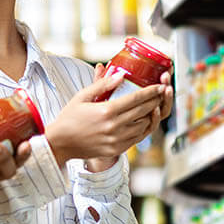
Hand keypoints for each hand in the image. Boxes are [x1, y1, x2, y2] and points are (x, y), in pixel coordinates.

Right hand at [45, 66, 173, 170]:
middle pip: (144, 111)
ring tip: (156, 105)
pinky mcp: (117, 149)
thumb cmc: (69, 117)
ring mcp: (117, 140)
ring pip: (144, 126)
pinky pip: (137, 138)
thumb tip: (121, 75)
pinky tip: (146, 120)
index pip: (136, 99)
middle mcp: (114, 126)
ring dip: (152, 114)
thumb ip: (102, 84)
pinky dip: (144, 128)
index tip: (160, 85)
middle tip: (163, 92)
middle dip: (156, 100)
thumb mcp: (82, 96)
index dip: (151, 91)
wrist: (60, 143)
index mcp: (106, 111)